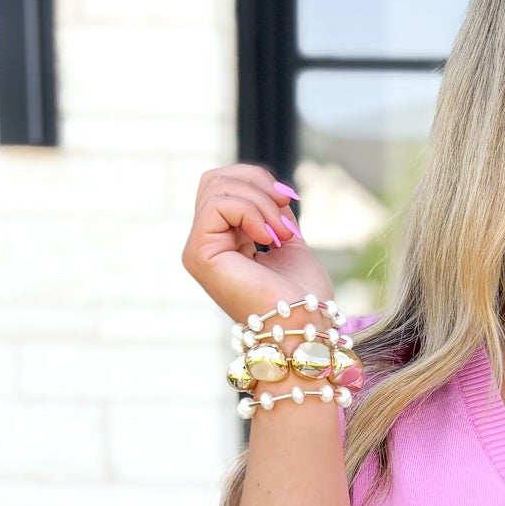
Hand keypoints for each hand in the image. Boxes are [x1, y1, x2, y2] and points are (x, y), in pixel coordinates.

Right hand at [182, 163, 334, 325]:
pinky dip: (250, 211)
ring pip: (216, 187)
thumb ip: (271, 211)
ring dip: (260, 201)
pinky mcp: (198, 255)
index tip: (290, 203)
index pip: (224, 184)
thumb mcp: (287, 238)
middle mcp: (205, 245)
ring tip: (282, 233)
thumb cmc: (304, 296)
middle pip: (215, 179)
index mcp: (224, 241)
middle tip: (286, 209)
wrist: (306, 326)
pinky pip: (216, 205)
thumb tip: (270, 186)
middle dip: (257, 183)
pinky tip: (269, 238)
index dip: (258, 181)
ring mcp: (198, 250)